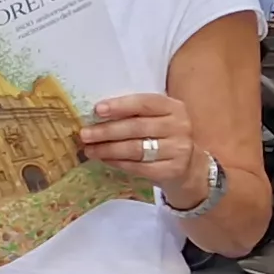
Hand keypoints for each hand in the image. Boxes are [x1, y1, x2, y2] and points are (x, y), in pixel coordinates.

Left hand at [78, 91, 204, 197]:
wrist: (189, 166)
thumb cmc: (163, 136)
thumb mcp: (156, 119)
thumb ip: (134, 114)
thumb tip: (96, 115)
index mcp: (173, 107)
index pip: (145, 103)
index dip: (120, 106)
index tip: (97, 110)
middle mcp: (180, 126)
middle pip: (137, 127)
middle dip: (107, 131)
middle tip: (84, 134)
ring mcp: (179, 149)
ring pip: (136, 148)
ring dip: (108, 149)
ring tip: (89, 149)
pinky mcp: (173, 170)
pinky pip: (139, 166)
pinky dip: (118, 163)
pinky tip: (105, 160)